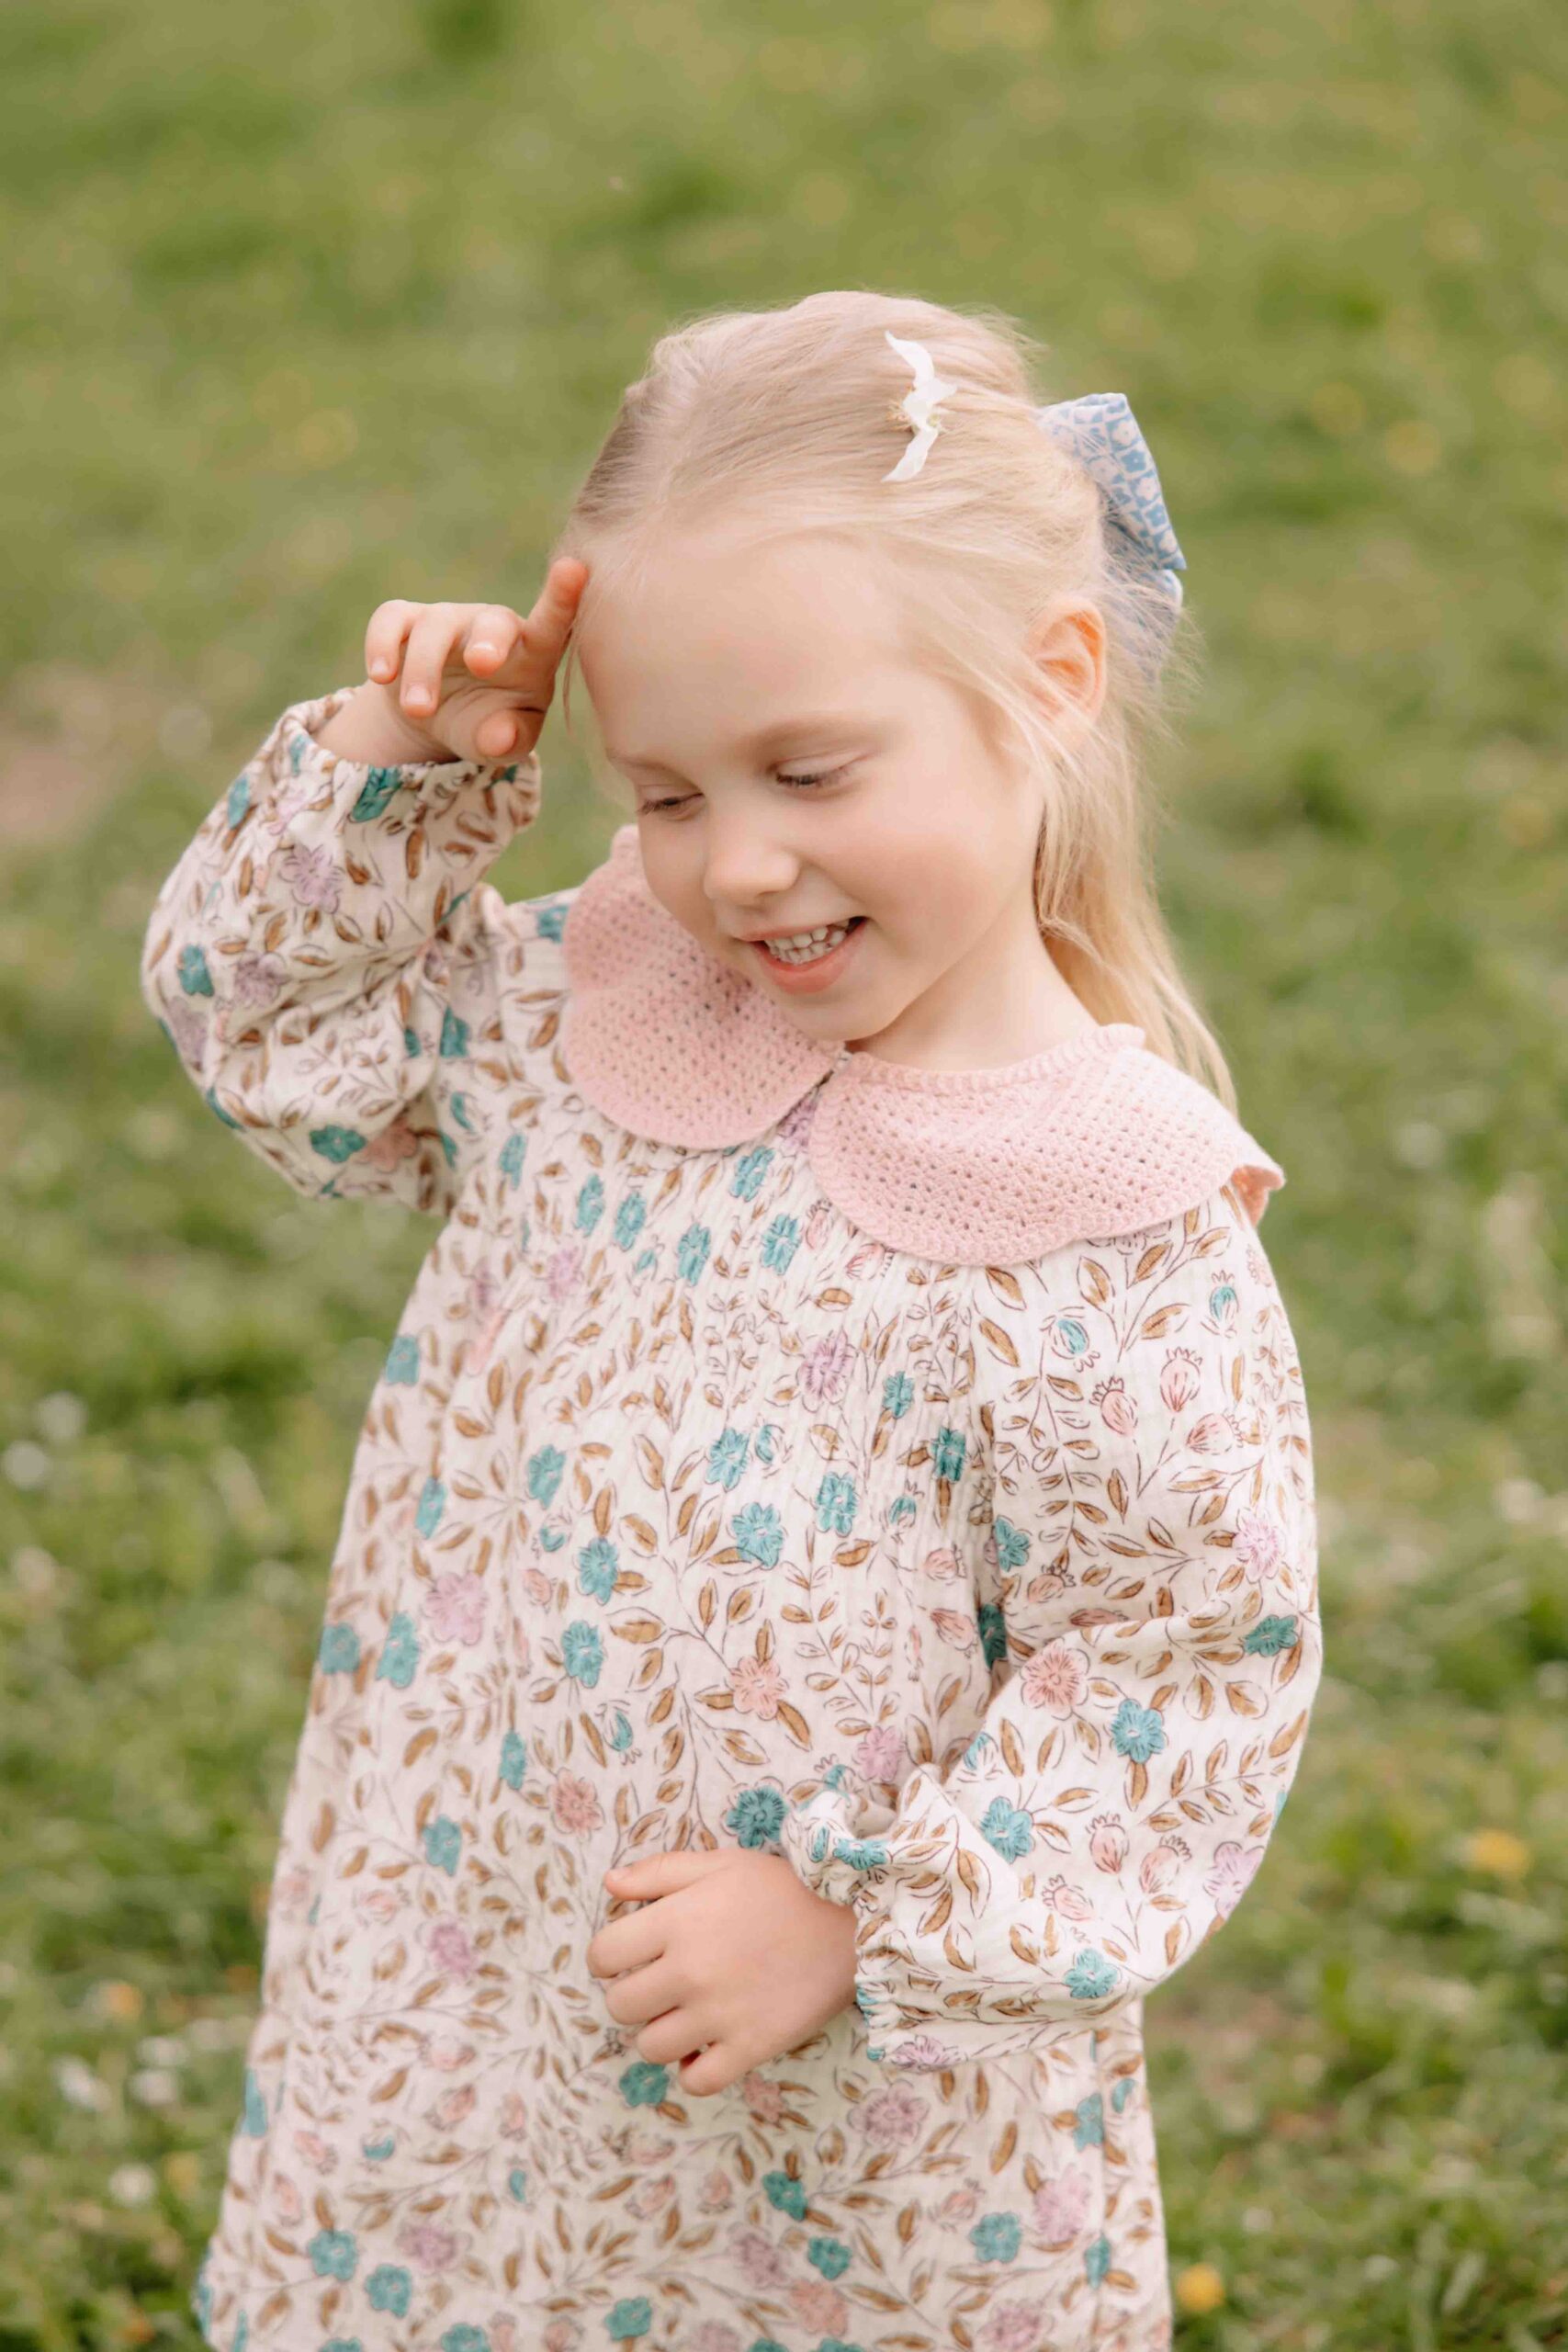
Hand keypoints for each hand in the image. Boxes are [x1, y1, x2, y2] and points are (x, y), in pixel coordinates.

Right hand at [314, 558, 588, 765]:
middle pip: (493, 621)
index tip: (574, 570)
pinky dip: (382, 645)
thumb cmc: (488, 724)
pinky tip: (381, 675)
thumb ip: (510, 741)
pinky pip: (391, 620)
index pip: (552, 624)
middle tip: (481, 666)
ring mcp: (448, 621)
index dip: (563, 598)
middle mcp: (491, 628)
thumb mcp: (505, 742)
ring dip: (424, 669)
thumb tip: (500, 737)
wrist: (435, 719)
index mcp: (531, 654)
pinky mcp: (404, 622)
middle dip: (488, 639)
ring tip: (419, 710)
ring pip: (435, 627)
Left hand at [587, 1848, 859, 2097]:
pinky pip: (698, 2081)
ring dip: (661, 2033)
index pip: (603, 1956)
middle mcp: (690, 1971)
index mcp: (676, 1921)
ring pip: (651, 2047)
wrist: (852, 1922)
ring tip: (686, 2014)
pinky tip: (708, 2046)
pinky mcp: (751, 2046)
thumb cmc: (781, 1888)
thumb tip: (609, 1885)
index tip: (633, 1956)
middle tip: (662, 1984)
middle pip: (620, 2006)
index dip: (611, 1957)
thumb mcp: (719, 1864)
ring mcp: (719, 2014)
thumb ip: (659, 1873)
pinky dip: (695, 2070)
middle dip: (634, 1995)